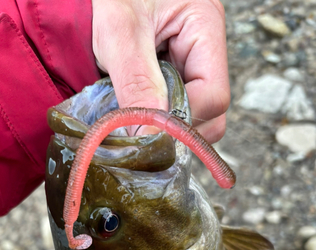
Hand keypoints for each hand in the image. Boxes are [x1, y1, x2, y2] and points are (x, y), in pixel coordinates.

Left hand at [92, 0, 229, 142]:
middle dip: (175, 126)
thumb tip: (150, 137)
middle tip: (139, 122)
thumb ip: (138, 85)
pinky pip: (172, 109)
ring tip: (134, 109)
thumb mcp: (121, 34)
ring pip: (192, 116)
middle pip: (210, 113)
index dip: (181, 120)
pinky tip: (134, 104)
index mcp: (206, 28)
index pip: (214, 98)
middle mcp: (205, 50)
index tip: (147, 127)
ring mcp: (190, 65)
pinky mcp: (173, 75)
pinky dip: (154, 116)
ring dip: (162, 123)